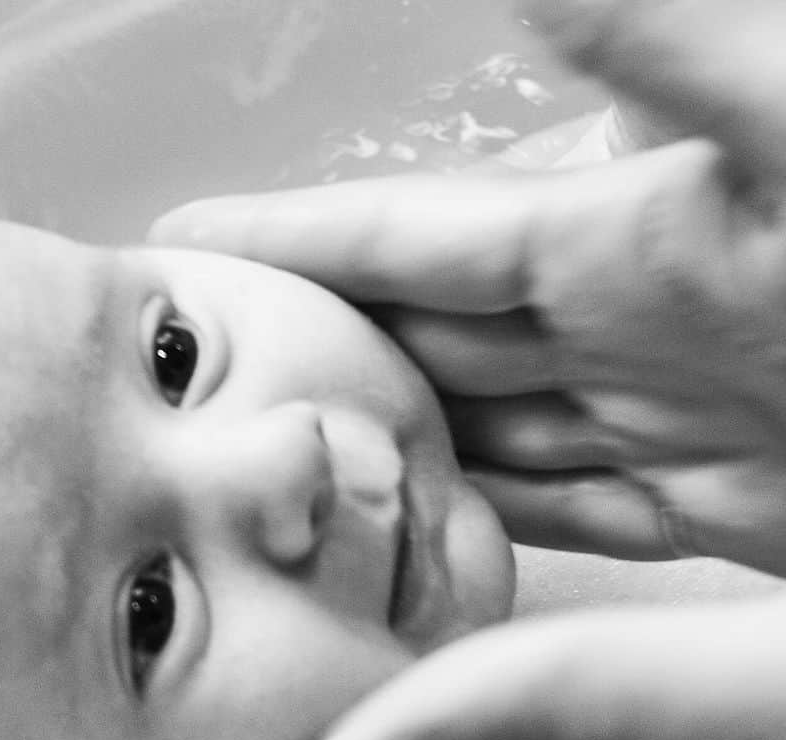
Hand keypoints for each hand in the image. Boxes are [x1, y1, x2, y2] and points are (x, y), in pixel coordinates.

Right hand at [150, 0, 785, 576]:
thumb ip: (684, 50)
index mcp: (617, 240)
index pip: (410, 238)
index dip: (294, 239)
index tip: (185, 245)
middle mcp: (621, 324)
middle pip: (431, 335)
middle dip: (322, 340)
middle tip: (213, 365)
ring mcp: (668, 415)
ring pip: (489, 425)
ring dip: (397, 432)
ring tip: (298, 450)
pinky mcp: (725, 502)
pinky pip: (576, 506)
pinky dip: (500, 515)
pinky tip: (443, 518)